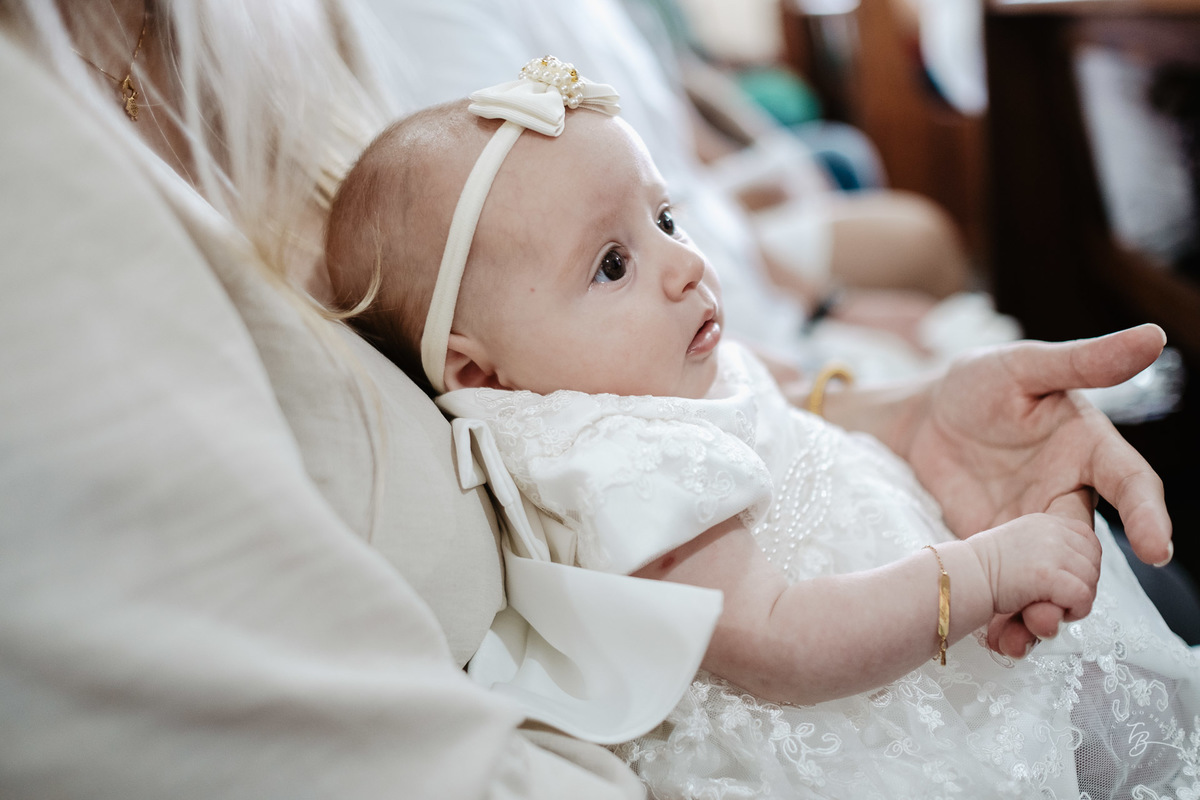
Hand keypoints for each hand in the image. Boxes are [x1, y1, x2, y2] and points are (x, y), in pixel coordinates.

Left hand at [896, 325, 1171, 654]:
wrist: (916, 417)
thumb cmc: (976, 381)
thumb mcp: (1022, 365)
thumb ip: (1083, 361)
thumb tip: (1153, 337)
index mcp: (1088, 450)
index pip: (1130, 485)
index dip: (1147, 515)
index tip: (1157, 547)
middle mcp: (1067, 495)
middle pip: (1090, 548)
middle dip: (1084, 583)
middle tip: (1065, 610)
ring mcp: (1029, 526)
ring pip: (1054, 577)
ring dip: (1047, 608)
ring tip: (1029, 632)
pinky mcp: (993, 548)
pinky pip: (1010, 587)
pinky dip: (1006, 614)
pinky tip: (996, 639)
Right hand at [967, 512, 1102, 638]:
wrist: (960, 579)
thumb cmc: (983, 572)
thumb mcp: (1021, 551)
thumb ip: (1050, 556)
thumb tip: (1079, 577)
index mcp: (1046, 522)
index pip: (1089, 542)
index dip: (1081, 568)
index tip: (1060, 581)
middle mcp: (1052, 530)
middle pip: (1093, 563)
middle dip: (1080, 586)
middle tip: (1054, 598)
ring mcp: (1051, 550)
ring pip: (1090, 582)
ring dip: (1074, 601)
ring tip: (1048, 605)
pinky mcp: (1048, 574)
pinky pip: (1082, 597)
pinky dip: (1072, 611)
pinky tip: (1048, 611)